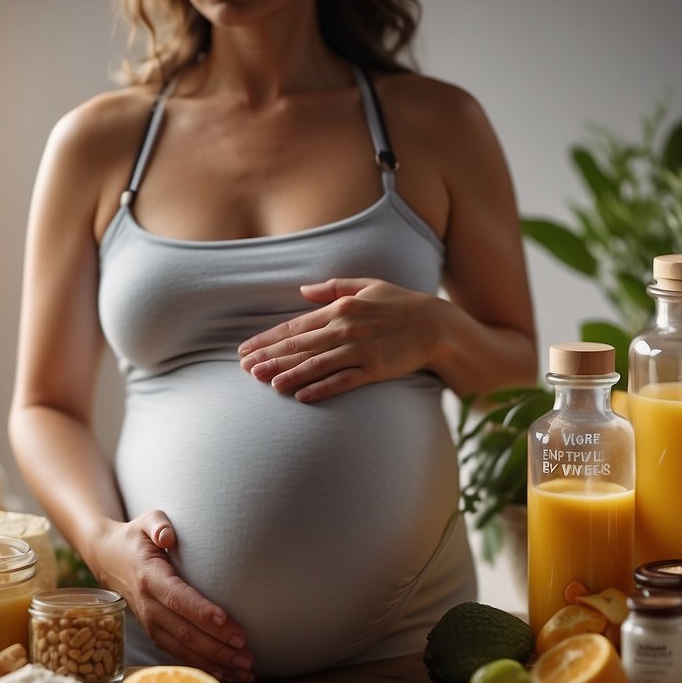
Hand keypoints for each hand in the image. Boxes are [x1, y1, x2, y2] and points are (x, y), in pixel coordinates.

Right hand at [82, 510, 253, 681]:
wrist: (108, 558)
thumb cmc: (136, 538)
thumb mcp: (145, 520)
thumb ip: (158, 524)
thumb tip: (168, 535)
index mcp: (150, 576)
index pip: (177, 597)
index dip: (200, 611)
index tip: (226, 622)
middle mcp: (148, 604)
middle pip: (184, 630)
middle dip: (217, 645)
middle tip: (246, 653)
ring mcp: (149, 622)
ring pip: (183, 648)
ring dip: (214, 662)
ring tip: (245, 670)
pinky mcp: (154, 632)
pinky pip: (178, 654)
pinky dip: (201, 666)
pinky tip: (225, 674)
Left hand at [238, 278, 441, 401]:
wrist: (436, 325)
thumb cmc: (401, 304)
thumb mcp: (367, 286)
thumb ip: (333, 288)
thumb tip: (303, 290)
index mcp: (340, 308)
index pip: (295, 326)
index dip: (268, 339)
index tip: (246, 349)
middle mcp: (345, 328)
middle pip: (300, 346)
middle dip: (269, 357)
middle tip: (245, 369)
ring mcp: (360, 350)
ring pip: (316, 364)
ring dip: (289, 374)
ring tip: (266, 383)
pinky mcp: (374, 369)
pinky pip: (343, 381)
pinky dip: (321, 388)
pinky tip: (302, 396)